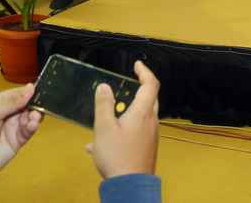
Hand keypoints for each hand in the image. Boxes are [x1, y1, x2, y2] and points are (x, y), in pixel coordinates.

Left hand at [0, 83, 41, 179]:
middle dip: (36, 102)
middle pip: (28, 103)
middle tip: (41, 104)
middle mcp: (8, 112)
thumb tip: (31, 87)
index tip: (42, 89)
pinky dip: (33, 126)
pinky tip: (32, 124)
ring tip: (34, 116)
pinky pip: (29, 130)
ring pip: (31, 116)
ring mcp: (13, 126)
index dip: (29, 90)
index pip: (18, 92)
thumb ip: (10, 102)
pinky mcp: (18, 140)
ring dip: (36, 114)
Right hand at [88, 60, 159, 179]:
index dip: (145, 71)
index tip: (136, 64)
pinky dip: (121, 130)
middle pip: (149, 99)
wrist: (130, 186)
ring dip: (126, 112)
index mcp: (143, 112)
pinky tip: (99, 145)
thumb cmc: (118, 156)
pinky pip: (135, 132)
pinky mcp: (146, 147)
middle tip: (126, 84)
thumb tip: (104, 86)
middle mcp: (151, 121)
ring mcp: (150, 135)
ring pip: (140, 116)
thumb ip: (104, 105)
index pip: (151, 84)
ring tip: (105, 118)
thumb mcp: (104, 128)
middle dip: (138, 89)